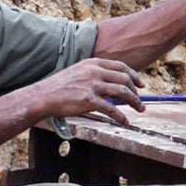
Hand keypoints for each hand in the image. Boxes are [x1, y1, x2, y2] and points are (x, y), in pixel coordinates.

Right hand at [28, 58, 144, 127]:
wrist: (44, 96)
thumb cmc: (60, 86)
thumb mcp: (79, 71)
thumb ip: (95, 73)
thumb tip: (113, 81)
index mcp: (93, 63)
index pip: (120, 66)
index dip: (134, 75)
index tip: (141, 84)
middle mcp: (94, 72)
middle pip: (124, 79)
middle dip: (136, 91)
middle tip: (141, 100)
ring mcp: (92, 85)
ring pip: (122, 92)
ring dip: (135, 102)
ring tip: (140, 109)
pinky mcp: (88, 100)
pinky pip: (111, 109)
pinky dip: (121, 116)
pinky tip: (125, 121)